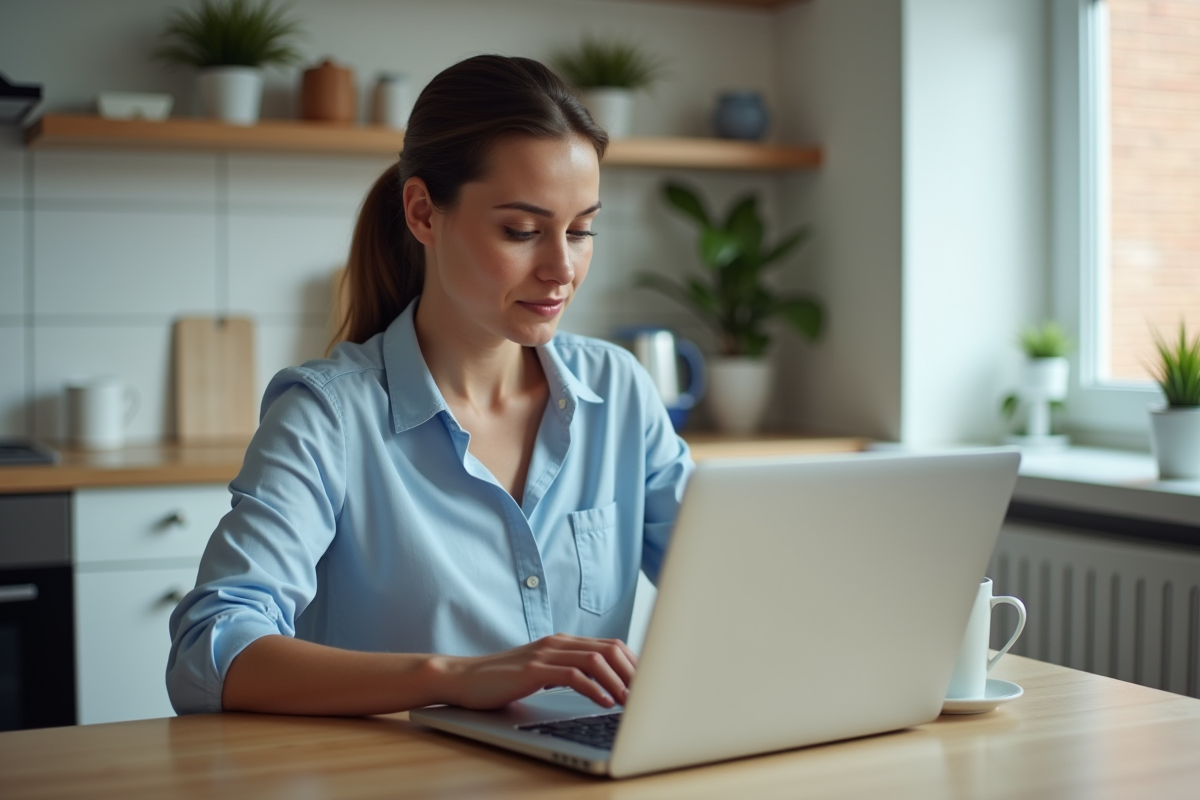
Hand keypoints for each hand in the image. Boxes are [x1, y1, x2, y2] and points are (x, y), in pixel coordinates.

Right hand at [432, 634, 637, 710]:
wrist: (463, 678)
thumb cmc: (502, 679)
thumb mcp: (541, 672)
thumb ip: (568, 671)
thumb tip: (602, 686)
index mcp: (562, 642)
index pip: (610, 646)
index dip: (633, 664)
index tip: (647, 685)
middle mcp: (557, 642)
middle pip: (610, 649)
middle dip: (633, 672)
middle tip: (647, 694)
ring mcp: (545, 654)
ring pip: (595, 660)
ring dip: (618, 682)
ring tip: (630, 701)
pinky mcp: (533, 670)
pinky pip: (573, 675)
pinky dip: (594, 688)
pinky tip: (604, 702)